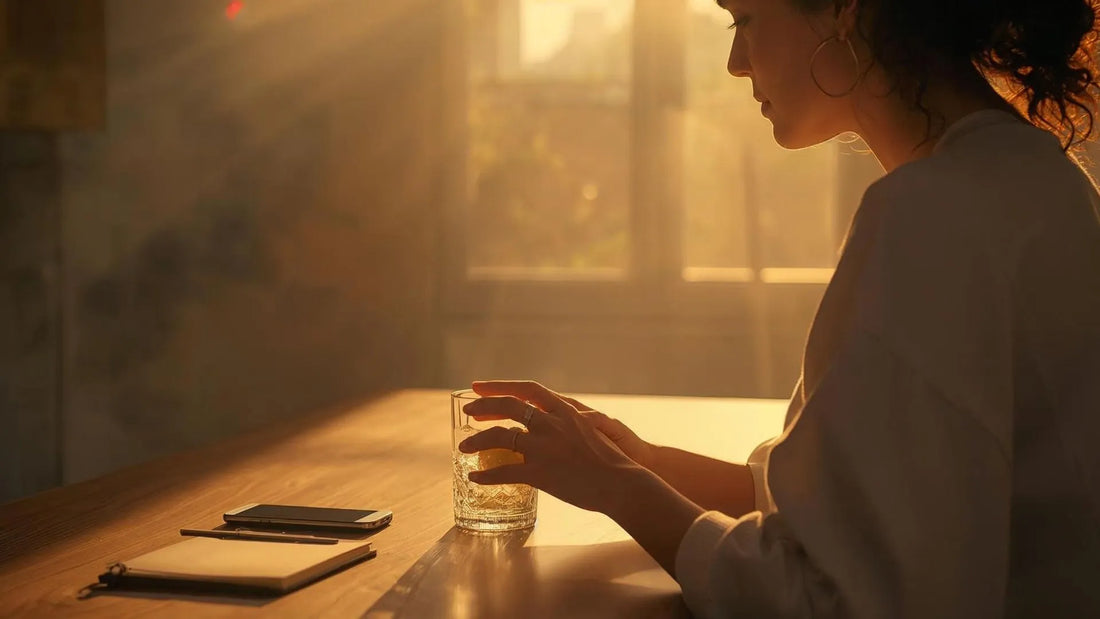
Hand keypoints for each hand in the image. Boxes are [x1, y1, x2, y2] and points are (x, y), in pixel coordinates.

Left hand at [458, 380, 642, 513]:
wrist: (624, 482)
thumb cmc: (611, 460)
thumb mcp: (590, 431)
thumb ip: (567, 424)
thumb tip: (550, 425)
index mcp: (564, 411)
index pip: (528, 390)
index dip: (501, 386)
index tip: (480, 387)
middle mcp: (551, 423)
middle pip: (509, 407)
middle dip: (484, 407)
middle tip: (467, 411)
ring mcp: (544, 447)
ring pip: (500, 437)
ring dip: (477, 441)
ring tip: (463, 446)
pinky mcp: (540, 472)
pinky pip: (504, 472)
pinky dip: (486, 475)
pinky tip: (475, 478)